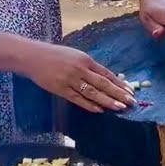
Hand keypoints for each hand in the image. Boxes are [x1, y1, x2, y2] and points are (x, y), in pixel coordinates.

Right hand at [19, 43, 133, 113]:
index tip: (130, 91)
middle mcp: (80, 69)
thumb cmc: (56, 55)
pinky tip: (99, 110)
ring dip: (107, 101)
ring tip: (119, 107)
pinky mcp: (61, 89)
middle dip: (118, 93)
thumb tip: (106, 78)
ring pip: (92, 93)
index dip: (119, 83)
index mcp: (85, 60)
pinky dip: (89, 105)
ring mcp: (70, 80)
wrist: (33, 57)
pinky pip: (78, 99)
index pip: (106, 73)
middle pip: (103, 84)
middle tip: (131, 102)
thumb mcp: (75, 56)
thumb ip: (89, 66)